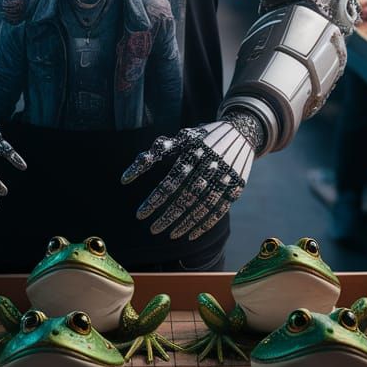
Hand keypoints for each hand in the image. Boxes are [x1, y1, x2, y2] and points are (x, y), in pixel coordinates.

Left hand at [120, 121, 255, 241]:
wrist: (242, 132)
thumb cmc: (201, 137)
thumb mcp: (180, 138)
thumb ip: (152, 155)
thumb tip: (125, 179)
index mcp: (193, 152)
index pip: (170, 181)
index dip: (155, 200)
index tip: (141, 214)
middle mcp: (210, 165)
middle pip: (186, 197)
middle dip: (168, 216)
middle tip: (153, 229)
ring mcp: (225, 178)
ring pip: (202, 207)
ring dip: (185, 223)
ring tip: (170, 234)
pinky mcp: (236, 188)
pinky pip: (219, 210)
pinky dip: (205, 224)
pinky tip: (191, 234)